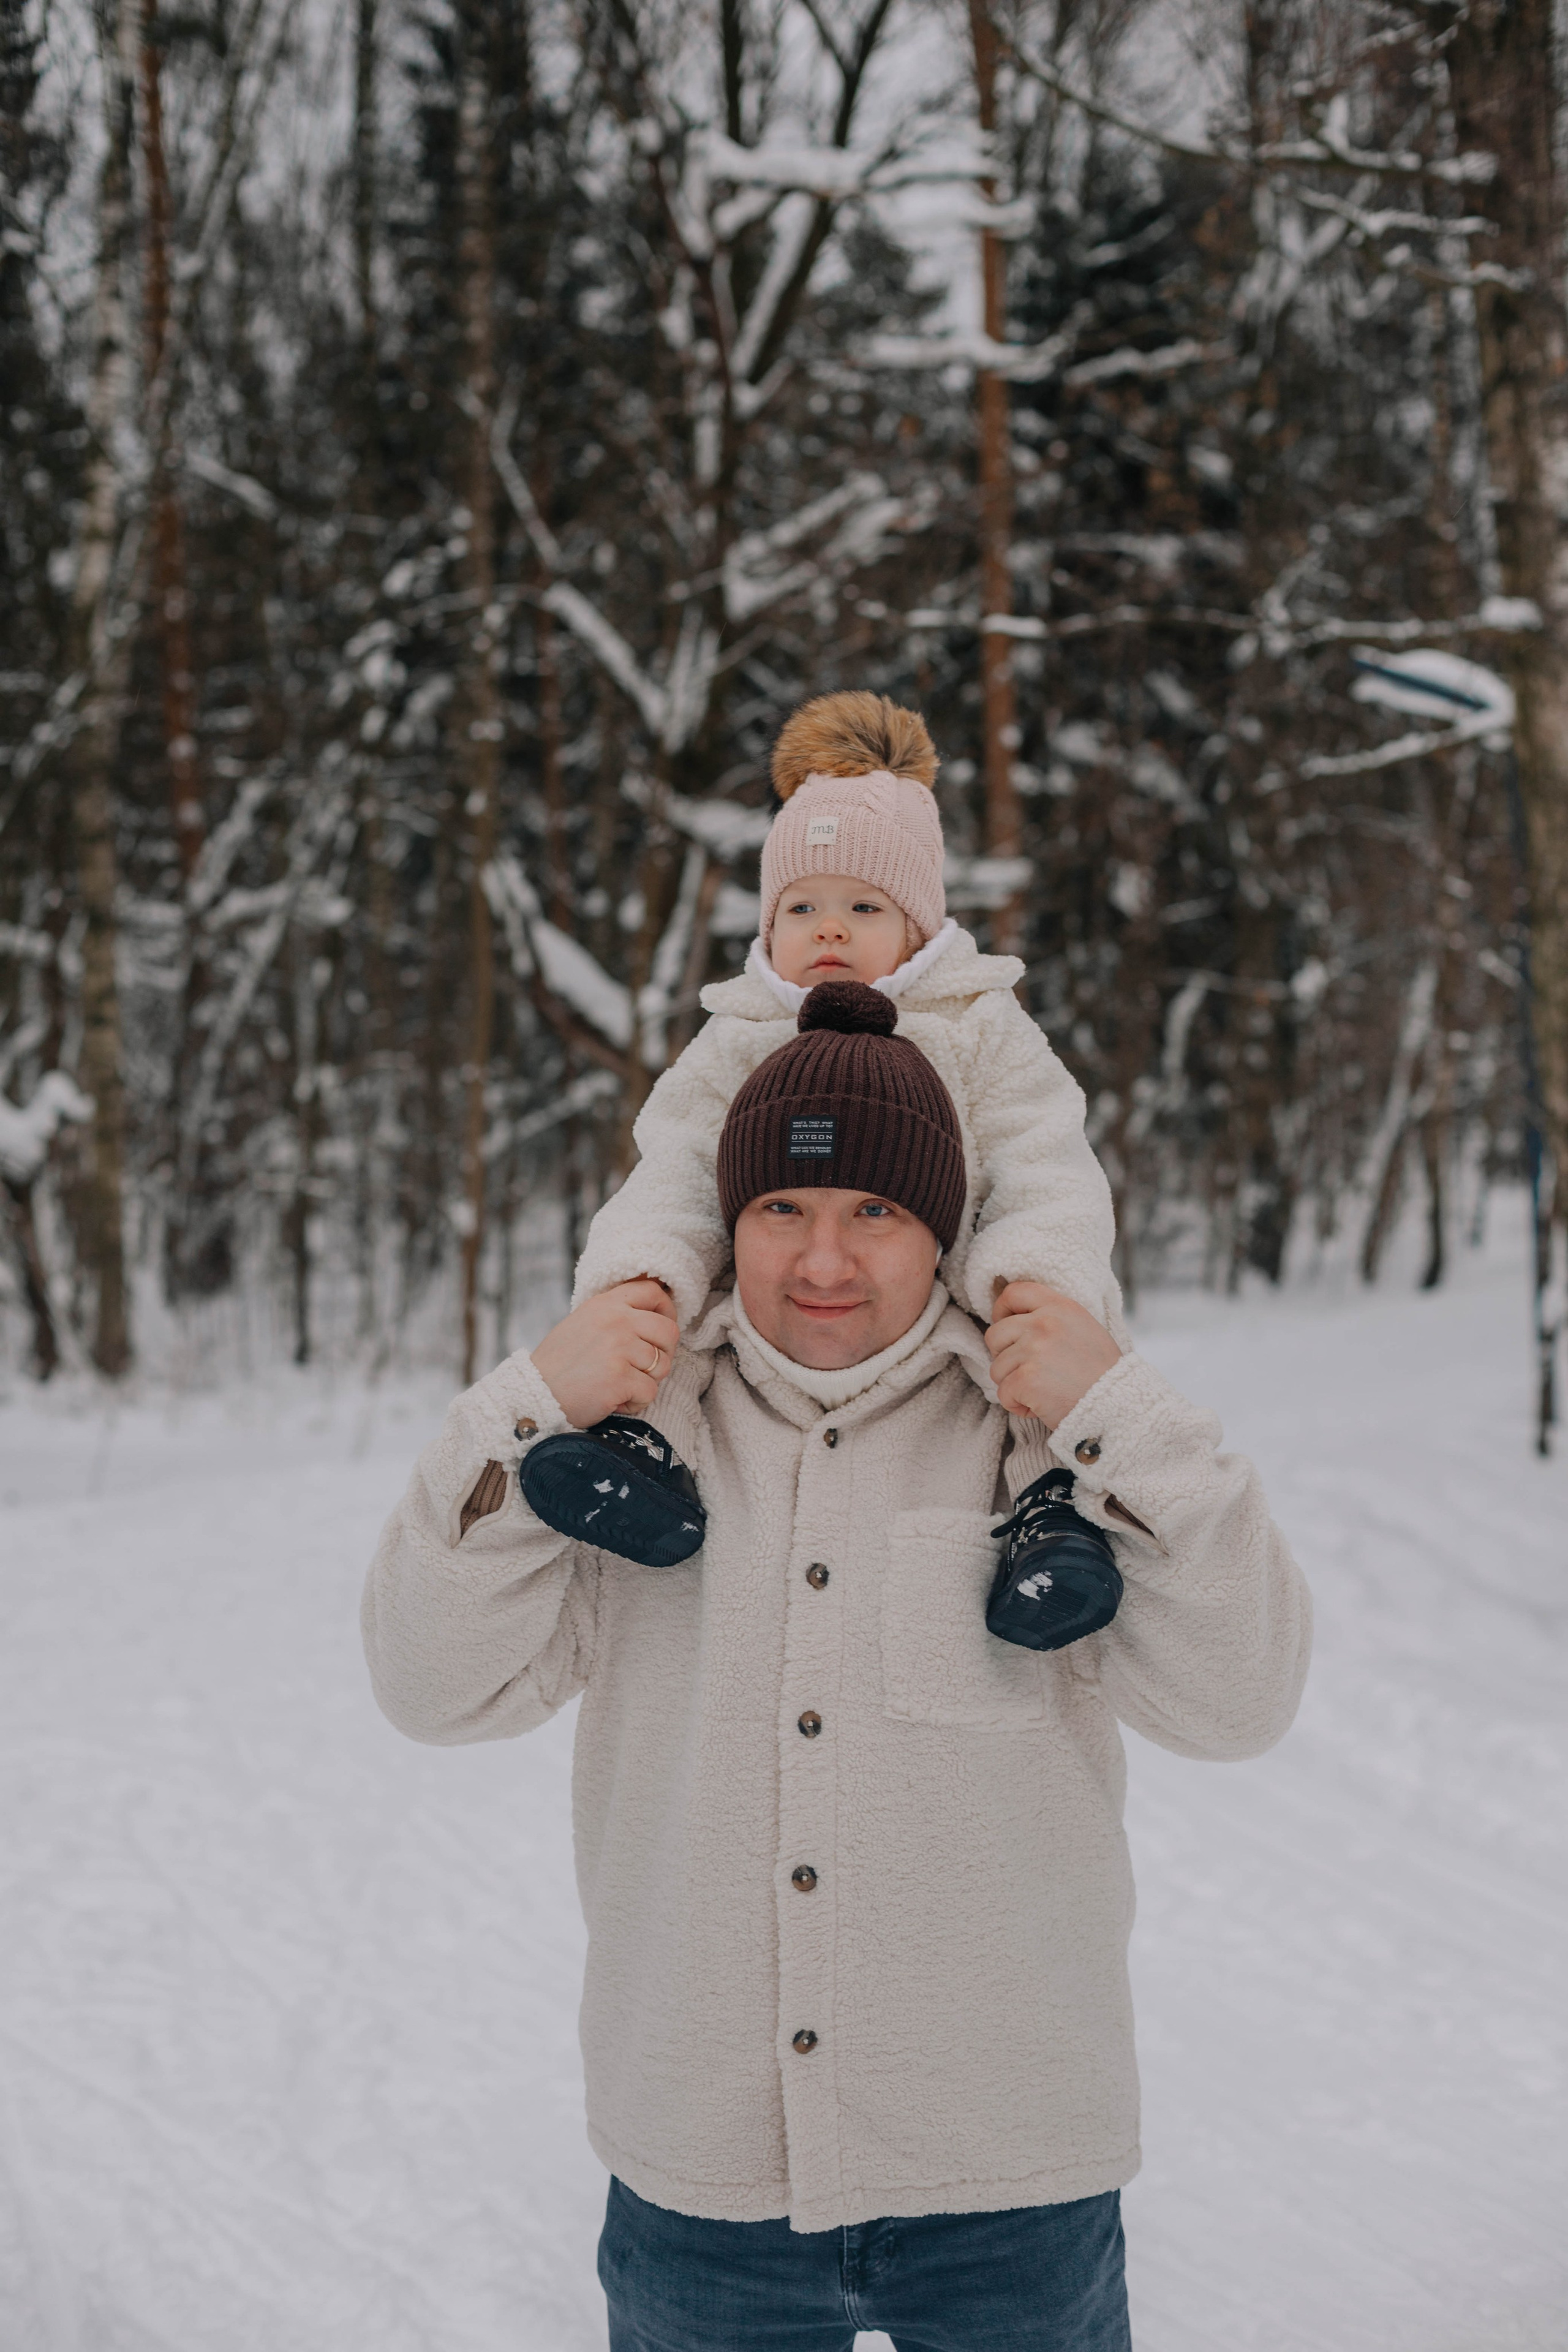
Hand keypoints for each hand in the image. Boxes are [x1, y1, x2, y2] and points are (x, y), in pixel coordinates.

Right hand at [531, 1280, 679, 1429]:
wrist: (534, 1393)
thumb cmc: (560, 1363)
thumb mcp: (584, 1322)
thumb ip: (615, 1315)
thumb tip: (654, 1316)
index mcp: (606, 1304)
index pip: (653, 1291)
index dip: (667, 1310)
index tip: (660, 1330)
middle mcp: (616, 1320)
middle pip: (669, 1331)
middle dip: (665, 1353)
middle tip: (645, 1368)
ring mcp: (619, 1348)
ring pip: (663, 1365)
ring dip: (646, 1381)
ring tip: (620, 1386)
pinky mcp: (620, 1377)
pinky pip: (650, 1391)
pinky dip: (636, 1402)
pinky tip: (615, 1401)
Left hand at [985, 1282, 1120, 1427]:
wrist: (1118, 1406)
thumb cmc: (1101, 1374)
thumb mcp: (1084, 1329)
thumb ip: (1052, 1319)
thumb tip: (1015, 1319)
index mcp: (1061, 1307)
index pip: (1014, 1293)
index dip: (1001, 1310)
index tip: (1006, 1329)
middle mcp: (1045, 1323)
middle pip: (995, 1334)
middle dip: (1004, 1357)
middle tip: (1028, 1372)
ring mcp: (1034, 1350)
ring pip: (997, 1367)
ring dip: (1013, 1385)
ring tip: (1042, 1392)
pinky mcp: (1026, 1378)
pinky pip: (1003, 1393)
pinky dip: (1016, 1405)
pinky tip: (1039, 1407)